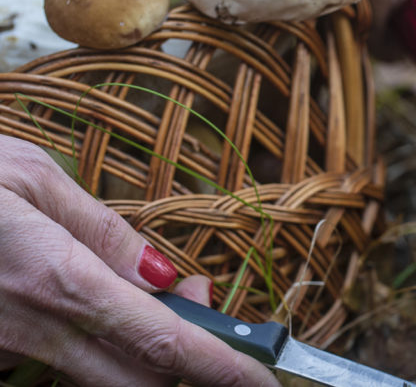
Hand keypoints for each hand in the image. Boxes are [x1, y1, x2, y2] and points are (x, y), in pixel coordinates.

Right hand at [0, 135, 278, 385]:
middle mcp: (38, 328)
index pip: (162, 342)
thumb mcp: (30, 177)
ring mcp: (12, 346)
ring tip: (158, 298)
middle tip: (205, 308)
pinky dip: (102, 348)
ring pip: (102, 379)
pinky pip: (63, 365)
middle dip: (192, 365)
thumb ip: (100, 230)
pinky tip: (101, 305)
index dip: (221, 368)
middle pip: (141, 382)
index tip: (263, 378)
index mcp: (59, 278)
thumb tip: (160, 272)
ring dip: (148, 356)